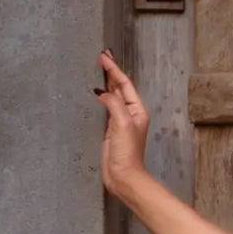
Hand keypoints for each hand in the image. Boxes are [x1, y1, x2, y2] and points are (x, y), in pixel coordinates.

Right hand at [95, 49, 150, 193]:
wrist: (123, 177)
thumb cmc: (127, 154)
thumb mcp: (122, 124)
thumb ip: (114, 105)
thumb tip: (103, 93)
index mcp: (137, 110)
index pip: (124, 84)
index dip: (114, 69)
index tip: (104, 56)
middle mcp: (130, 114)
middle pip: (120, 87)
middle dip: (111, 72)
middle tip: (101, 57)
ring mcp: (120, 122)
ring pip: (113, 96)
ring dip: (106, 83)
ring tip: (98, 70)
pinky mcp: (111, 130)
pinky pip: (106, 108)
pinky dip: (101, 98)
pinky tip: (95, 94)